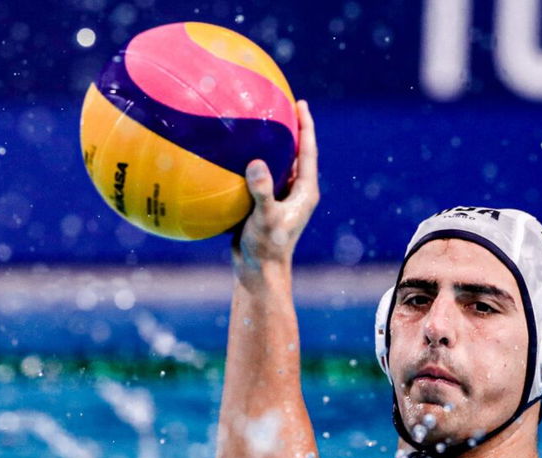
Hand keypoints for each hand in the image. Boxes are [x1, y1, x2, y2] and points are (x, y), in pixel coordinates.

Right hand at [232, 100, 318, 274]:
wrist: (258, 271)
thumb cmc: (266, 247)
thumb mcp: (265, 218)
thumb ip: (262, 191)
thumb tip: (256, 162)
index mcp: (305, 191)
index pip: (308, 151)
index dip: (306, 126)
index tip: (300, 103)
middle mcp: (296, 192)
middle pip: (297, 153)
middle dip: (291, 130)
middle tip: (281, 105)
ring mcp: (281, 198)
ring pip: (278, 165)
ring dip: (271, 146)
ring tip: (257, 124)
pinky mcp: (265, 205)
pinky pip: (260, 178)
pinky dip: (251, 164)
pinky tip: (233, 155)